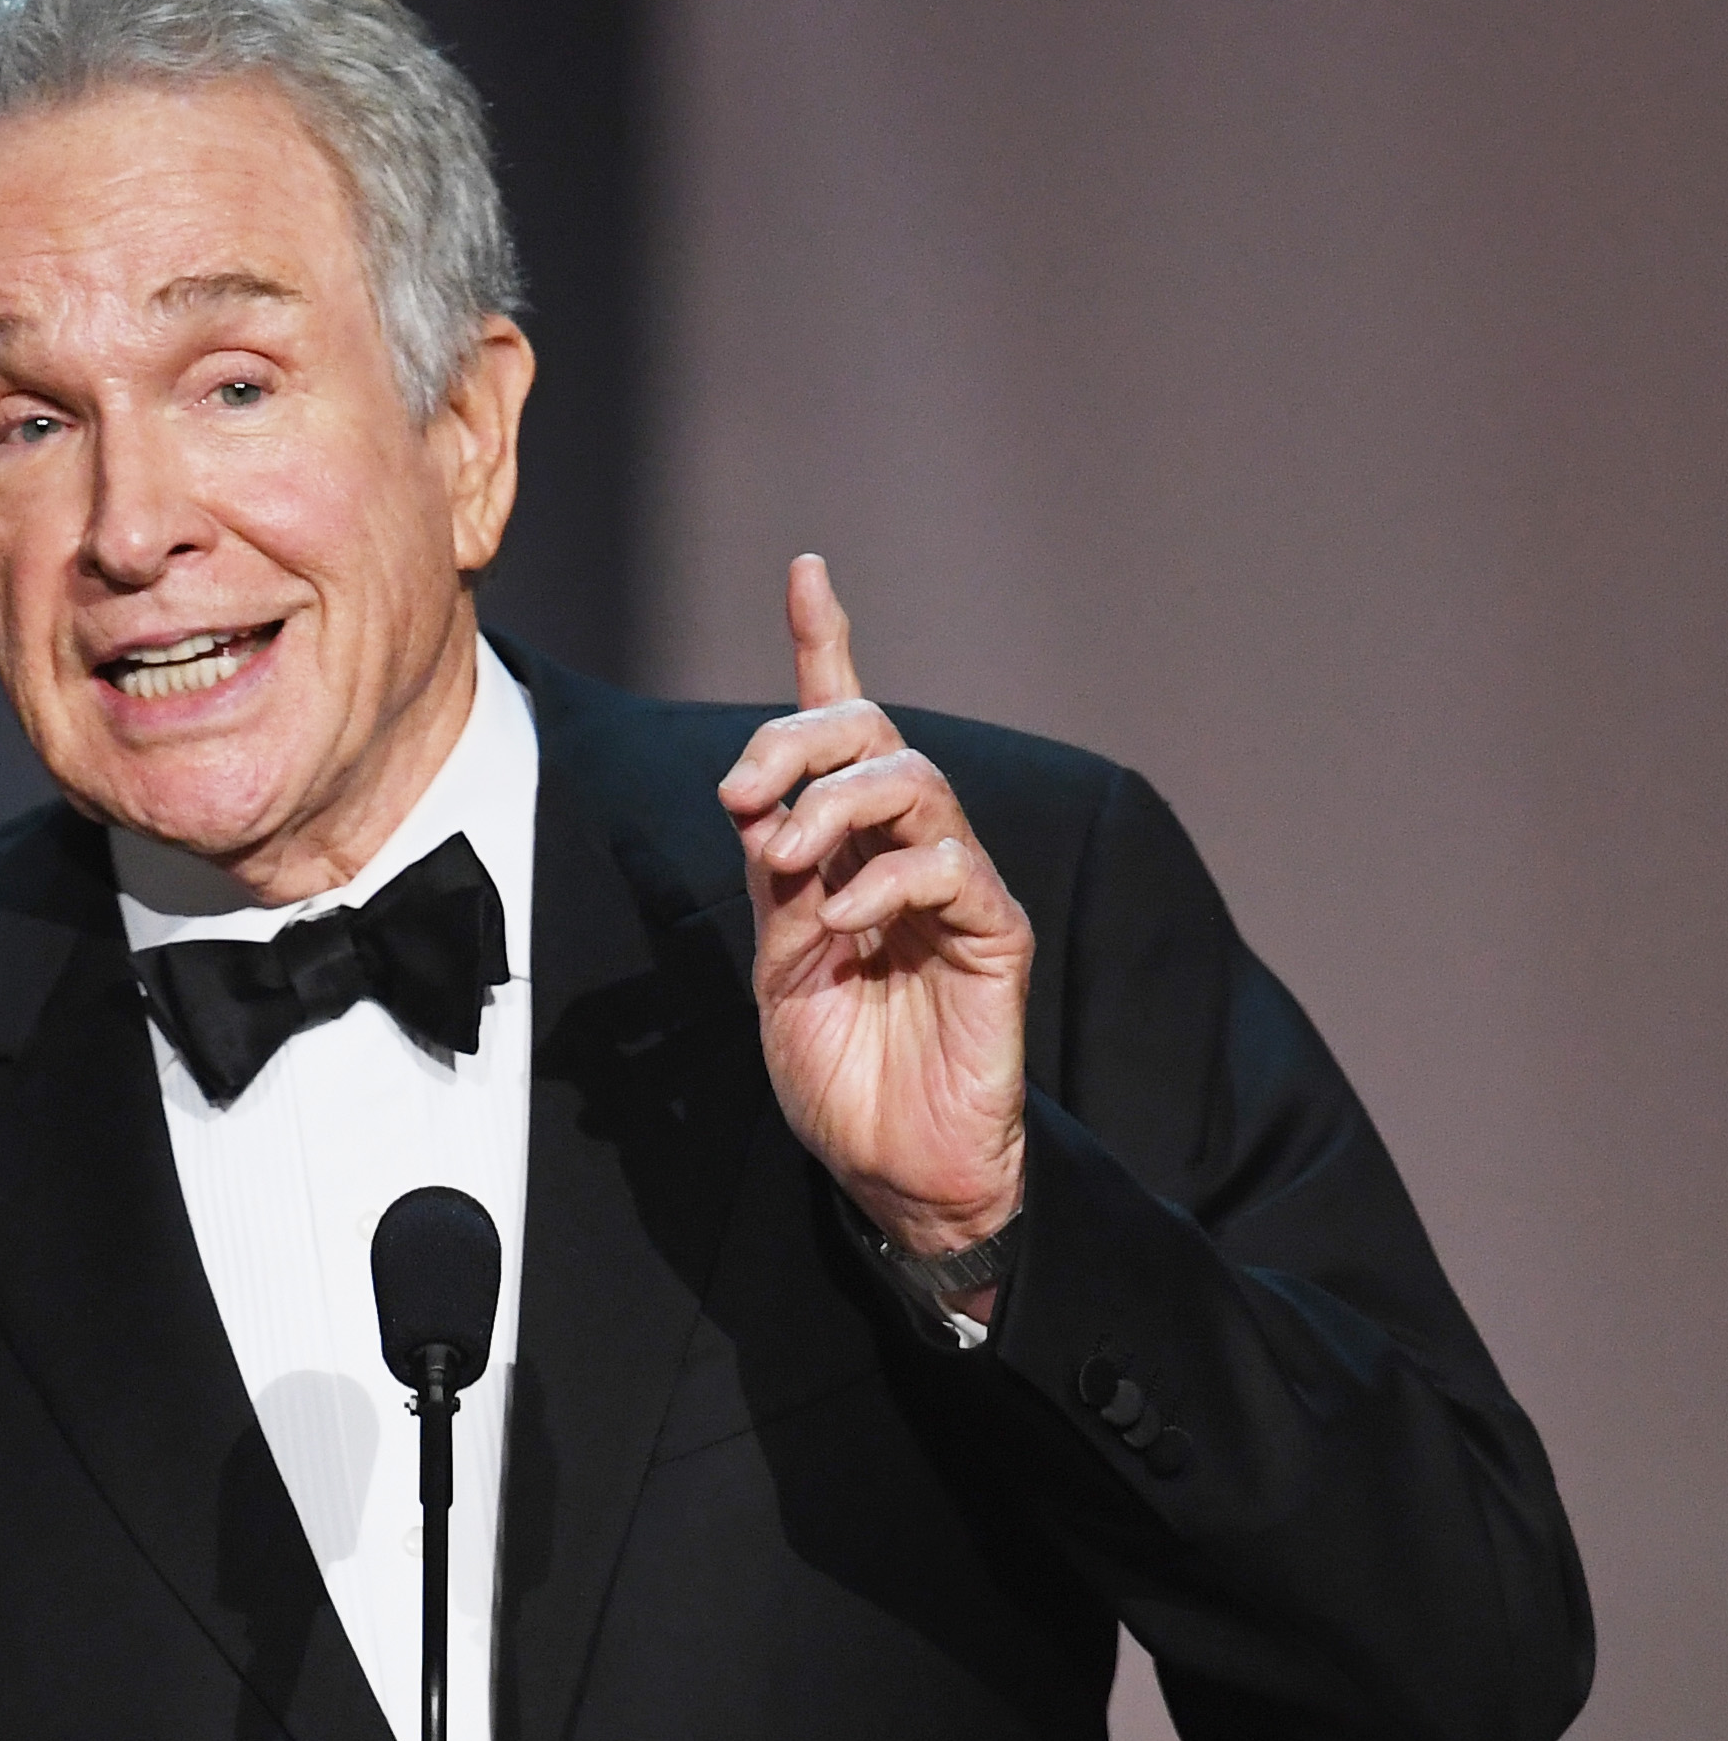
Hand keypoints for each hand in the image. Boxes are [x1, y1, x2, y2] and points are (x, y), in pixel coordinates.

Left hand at [719, 556, 1031, 1260]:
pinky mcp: (995, 933)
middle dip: (801, 739)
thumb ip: (772, 888)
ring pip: (916, 781)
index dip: (826, 645)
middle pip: (875, 734)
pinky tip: (845, 922)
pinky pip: (949, 866)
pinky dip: (885, 878)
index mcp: (843, 851)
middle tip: (745, 794)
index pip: (843, 728)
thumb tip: (759, 808)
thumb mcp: (778, 973)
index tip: (807, 571)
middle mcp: (905, 852)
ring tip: (788, 859)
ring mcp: (955, 888)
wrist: (895, 1169)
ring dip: (836, 803)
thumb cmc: (841, 1076)